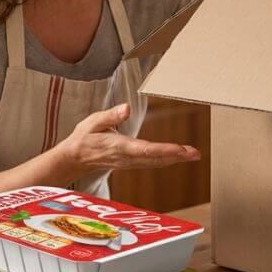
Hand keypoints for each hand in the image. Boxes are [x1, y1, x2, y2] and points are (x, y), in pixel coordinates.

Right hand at [57, 103, 200, 179]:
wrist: (75, 159)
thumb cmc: (85, 137)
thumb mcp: (93, 122)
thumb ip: (110, 116)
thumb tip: (127, 108)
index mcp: (119, 146)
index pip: (145, 149)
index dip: (164, 150)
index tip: (180, 149)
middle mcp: (127, 157)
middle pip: (155, 158)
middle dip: (176, 156)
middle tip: (196, 154)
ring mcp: (130, 163)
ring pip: (156, 162)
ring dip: (175, 159)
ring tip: (193, 155)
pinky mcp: (132, 163)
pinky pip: (152, 163)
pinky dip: (167, 159)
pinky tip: (179, 156)